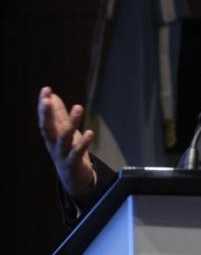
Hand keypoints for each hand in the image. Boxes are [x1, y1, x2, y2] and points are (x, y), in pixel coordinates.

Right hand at [37, 86, 96, 201]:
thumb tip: (53, 96)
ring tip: (78, 107)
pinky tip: (90, 133)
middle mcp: (53, 144)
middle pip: (46, 128)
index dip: (44, 105)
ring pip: (64, 138)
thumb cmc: (68, 150)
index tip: (45, 89)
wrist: (73, 179)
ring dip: (71, 122)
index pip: (44, 118)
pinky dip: (83, 142)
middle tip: (46, 99)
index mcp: (51, 135)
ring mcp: (62, 154)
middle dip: (45, 114)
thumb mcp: (63, 131)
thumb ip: (58, 114)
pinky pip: (77, 152)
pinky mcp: (73, 163)